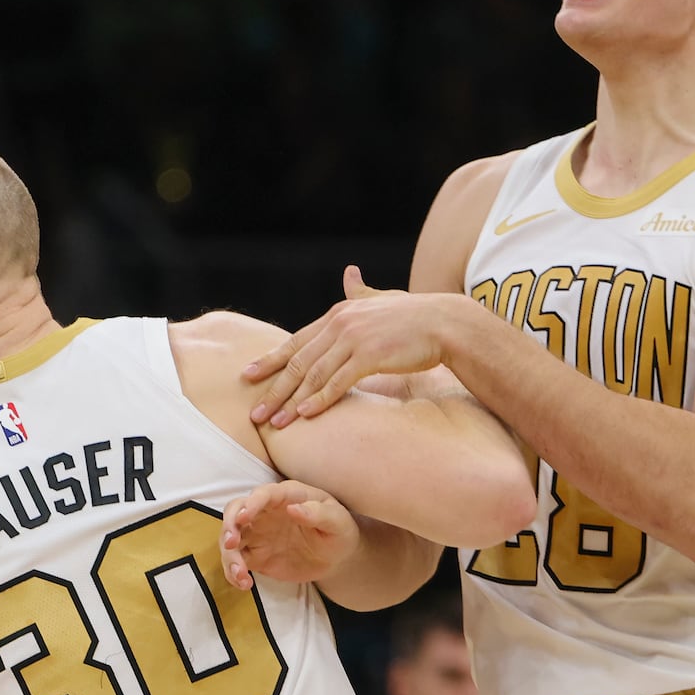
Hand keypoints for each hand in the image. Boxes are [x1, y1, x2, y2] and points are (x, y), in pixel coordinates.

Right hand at [221, 482, 360, 589]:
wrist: (336, 557)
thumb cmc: (339, 530)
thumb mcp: (337, 521)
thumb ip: (318, 513)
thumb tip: (294, 508)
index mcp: (286, 496)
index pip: (263, 494)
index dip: (251, 503)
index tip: (244, 517)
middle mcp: (265, 511)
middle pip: (235, 511)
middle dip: (228, 525)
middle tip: (231, 543)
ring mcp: (257, 534)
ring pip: (231, 538)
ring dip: (229, 555)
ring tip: (241, 573)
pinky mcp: (254, 556)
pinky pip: (236, 561)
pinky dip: (234, 572)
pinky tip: (245, 584)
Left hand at [246, 266, 452, 423]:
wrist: (446, 323)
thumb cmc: (415, 316)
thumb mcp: (382, 299)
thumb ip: (360, 291)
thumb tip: (349, 272)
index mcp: (339, 313)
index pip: (296, 341)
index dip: (271, 360)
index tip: (248, 376)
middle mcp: (340, 324)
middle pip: (299, 361)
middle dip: (274, 388)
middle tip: (255, 413)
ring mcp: (354, 339)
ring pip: (314, 374)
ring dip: (292, 401)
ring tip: (274, 422)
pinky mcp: (370, 355)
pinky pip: (338, 382)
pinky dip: (320, 399)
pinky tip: (305, 415)